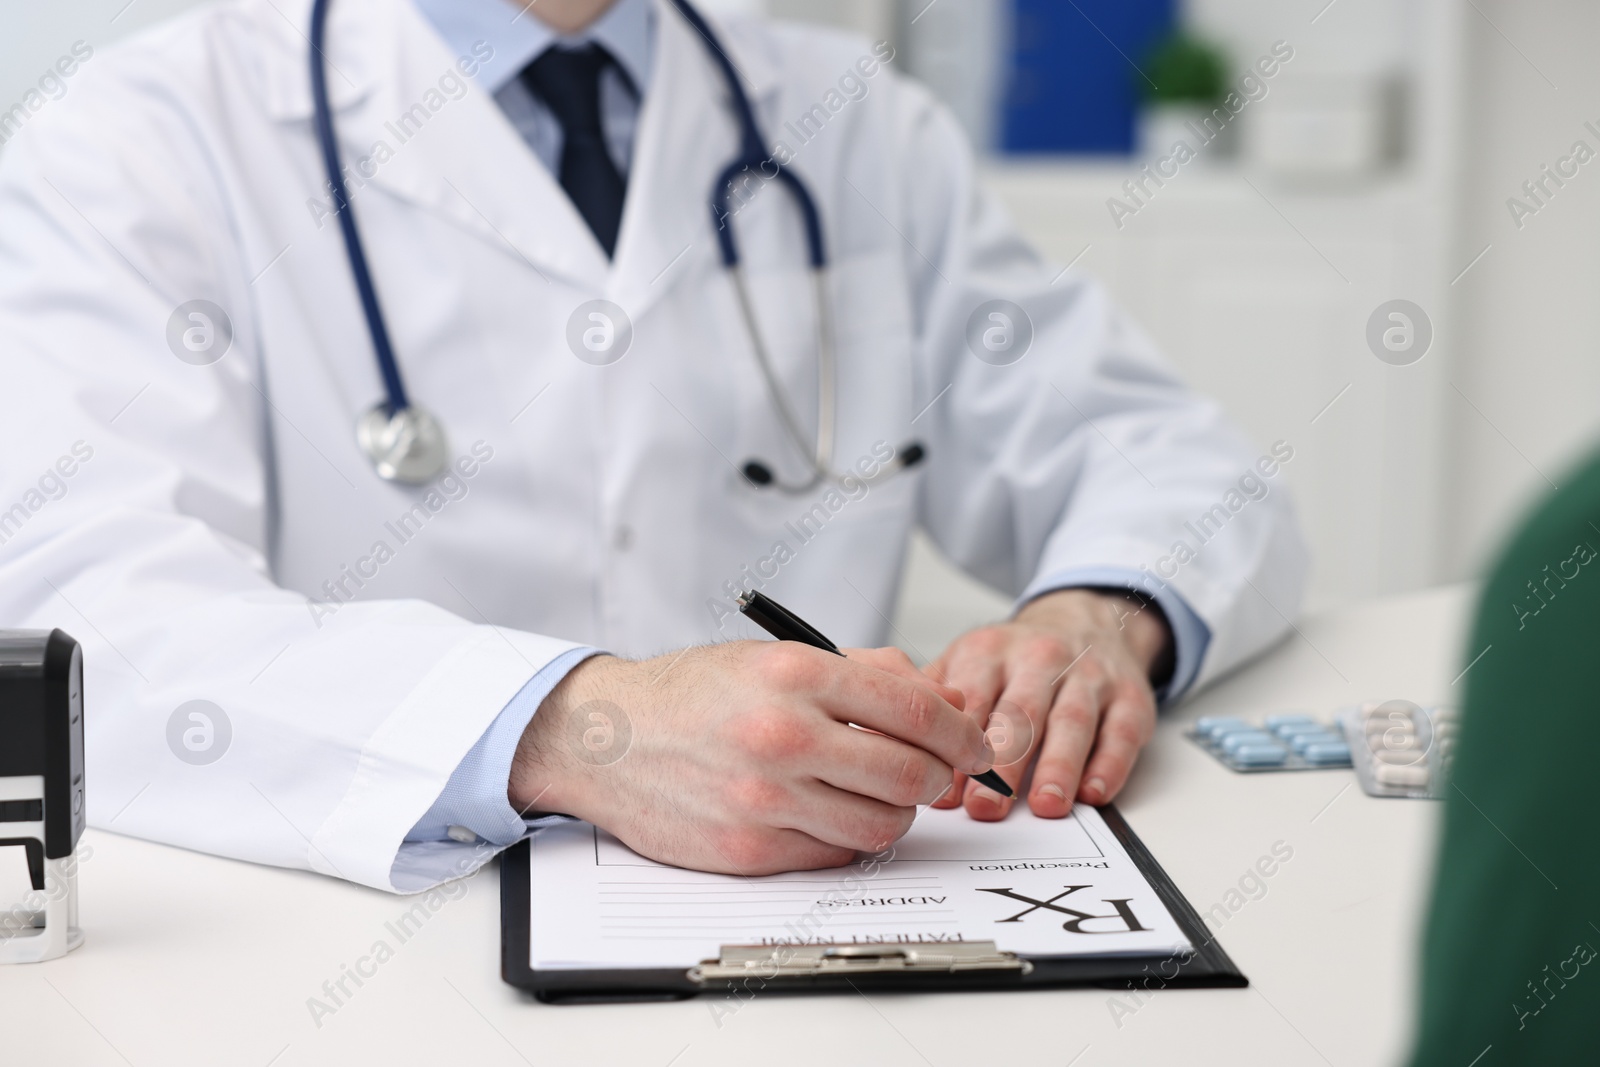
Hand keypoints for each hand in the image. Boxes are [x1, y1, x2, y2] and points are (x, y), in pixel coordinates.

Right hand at [509, 643, 993, 874]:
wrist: (605, 739)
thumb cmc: (692, 695)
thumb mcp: (775, 656)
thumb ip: (863, 672)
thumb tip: (944, 700)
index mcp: (795, 675)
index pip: (915, 711)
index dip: (962, 732)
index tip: (974, 743)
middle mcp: (782, 735)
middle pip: (909, 774)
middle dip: (937, 776)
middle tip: (935, 772)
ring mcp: (764, 798)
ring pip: (880, 824)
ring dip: (896, 813)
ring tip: (879, 794)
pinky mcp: (748, 849)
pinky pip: (834, 854)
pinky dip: (847, 837)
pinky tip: (830, 813)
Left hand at [928, 588, 1171, 819]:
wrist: (1086, 620)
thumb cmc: (1016, 659)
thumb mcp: (968, 662)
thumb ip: (932, 700)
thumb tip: (885, 746)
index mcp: (990, 651)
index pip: (969, 700)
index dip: (953, 747)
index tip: (942, 793)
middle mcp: (1040, 658)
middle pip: (1020, 711)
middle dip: (1002, 763)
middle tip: (985, 807)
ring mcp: (1089, 675)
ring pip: (1072, 720)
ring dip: (1058, 765)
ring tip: (1044, 805)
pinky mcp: (1130, 696)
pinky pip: (1122, 731)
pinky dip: (1110, 764)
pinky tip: (1094, 793)